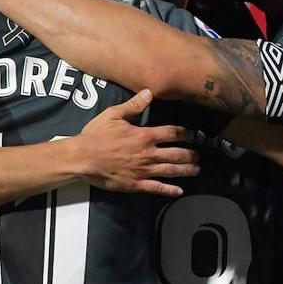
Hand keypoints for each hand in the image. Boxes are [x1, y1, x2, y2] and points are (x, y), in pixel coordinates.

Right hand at [69, 89, 197, 197]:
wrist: (83, 158)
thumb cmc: (96, 135)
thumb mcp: (113, 115)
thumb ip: (133, 105)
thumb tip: (149, 92)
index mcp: (144, 136)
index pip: (172, 133)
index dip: (185, 133)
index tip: (194, 135)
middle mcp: (148, 154)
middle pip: (176, 154)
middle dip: (190, 154)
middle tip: (199, 155)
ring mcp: (144, 170)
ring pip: (171, 171)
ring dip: (186, 170)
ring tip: (196, 170)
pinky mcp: (136, 184)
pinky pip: (157, 188)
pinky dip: (169, 190)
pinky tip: (179, 191)